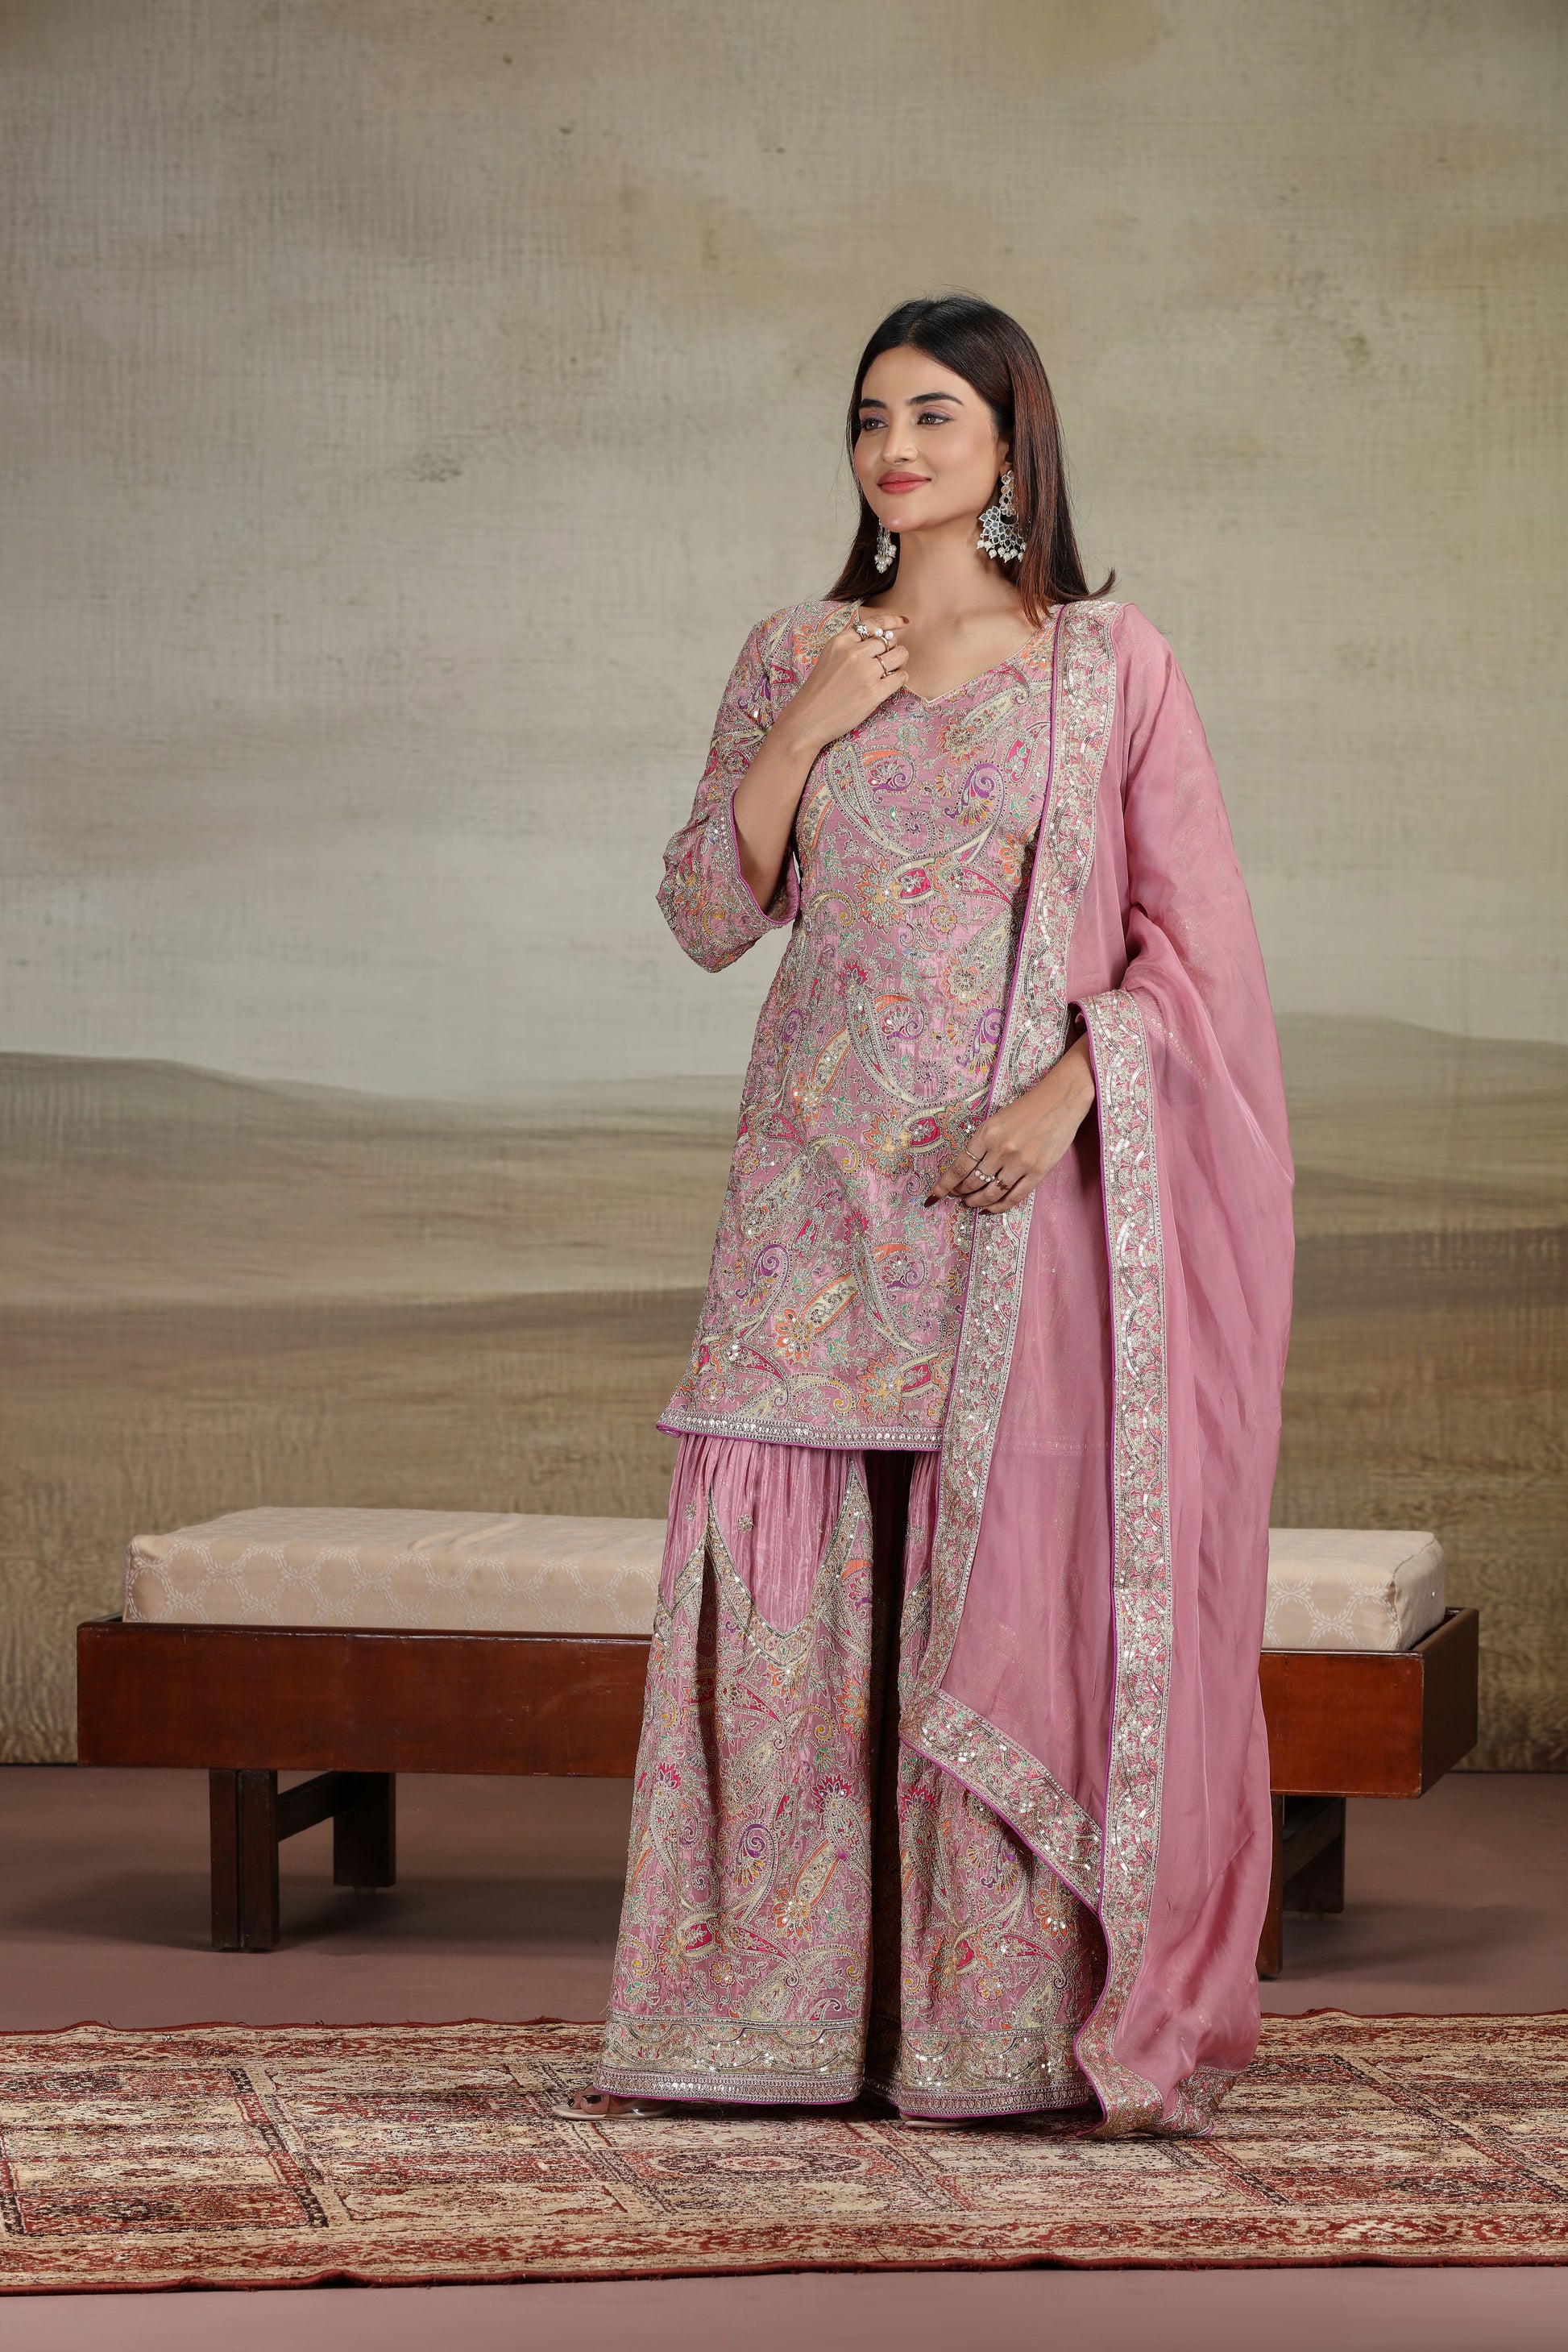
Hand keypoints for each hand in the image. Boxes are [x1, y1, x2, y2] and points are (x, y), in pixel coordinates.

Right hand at [780, 610, 909, 754]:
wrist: (808, 719)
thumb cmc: (819, 691)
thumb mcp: (829, 658)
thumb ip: (850, 647)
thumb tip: (882, 640)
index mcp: (840, 642)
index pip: (873, 624)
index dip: (891, 621)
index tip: (902, 622)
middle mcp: (854, 654)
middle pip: (889, 641)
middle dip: (893, 649)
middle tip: (888, 660)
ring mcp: (865, 673)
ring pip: (899, 656)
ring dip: (900, 662)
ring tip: (892, 671)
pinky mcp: (874, 693)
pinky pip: (900, 677)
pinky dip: (900, 678)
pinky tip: (892, 683)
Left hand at [925, 1035, 1095, 1215]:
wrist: (1060, 1100)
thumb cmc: (1027, 1107)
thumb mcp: (996, 1119)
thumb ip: (982, 1142)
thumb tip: (967, 1168)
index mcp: (986, 1133)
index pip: (959, 1167)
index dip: (945, 1185)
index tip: (936, 1195)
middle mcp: (1001, 1149)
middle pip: (973, 1182)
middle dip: (961, 1193)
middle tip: (958, 1197)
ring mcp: (1020, 1162)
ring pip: (991, 1192)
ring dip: (977, 1202)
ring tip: (972, 1203)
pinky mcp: (1038, 1171)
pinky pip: (1014, 1196)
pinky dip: (999, 1206)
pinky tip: (991, 1208)